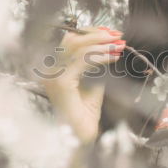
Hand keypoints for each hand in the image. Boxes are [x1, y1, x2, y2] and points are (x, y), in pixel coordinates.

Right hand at [35, 24, 124, 141]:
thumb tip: (109, 43)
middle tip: (118, 36)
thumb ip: (95, 62)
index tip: (111, 32)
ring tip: (119, 46)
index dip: (90, 32)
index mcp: (54, 67)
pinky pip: (82, 60)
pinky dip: (100, 56)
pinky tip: (113, 57)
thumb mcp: (93, 80)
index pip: (69, 40)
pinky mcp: (60, 82)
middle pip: (71, 38)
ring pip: (77, 47)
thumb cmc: (87, 112)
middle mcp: (49, 69)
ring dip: (101, 43)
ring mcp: (52, 75)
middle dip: (97, 34)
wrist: (81, 135)